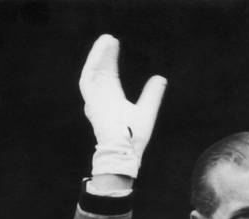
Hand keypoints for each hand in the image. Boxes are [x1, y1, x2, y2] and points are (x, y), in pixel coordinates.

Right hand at [80, 34, 166, 177]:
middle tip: (110, 38)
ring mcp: (95, 100)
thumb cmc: (134, 137)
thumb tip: (160, 78)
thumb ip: (152, 94)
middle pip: (101, 71)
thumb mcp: (147, 109)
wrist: (126, 150)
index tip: (115, 45)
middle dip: (105, 55)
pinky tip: (101, 52)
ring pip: (93, 72)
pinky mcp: (91, 102)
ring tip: (106, 40)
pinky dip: (93, 64)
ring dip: (98, 56)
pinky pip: (88, 78)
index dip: (111, 60)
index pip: (109, 76)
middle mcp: (102, 99)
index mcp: (112, 100)